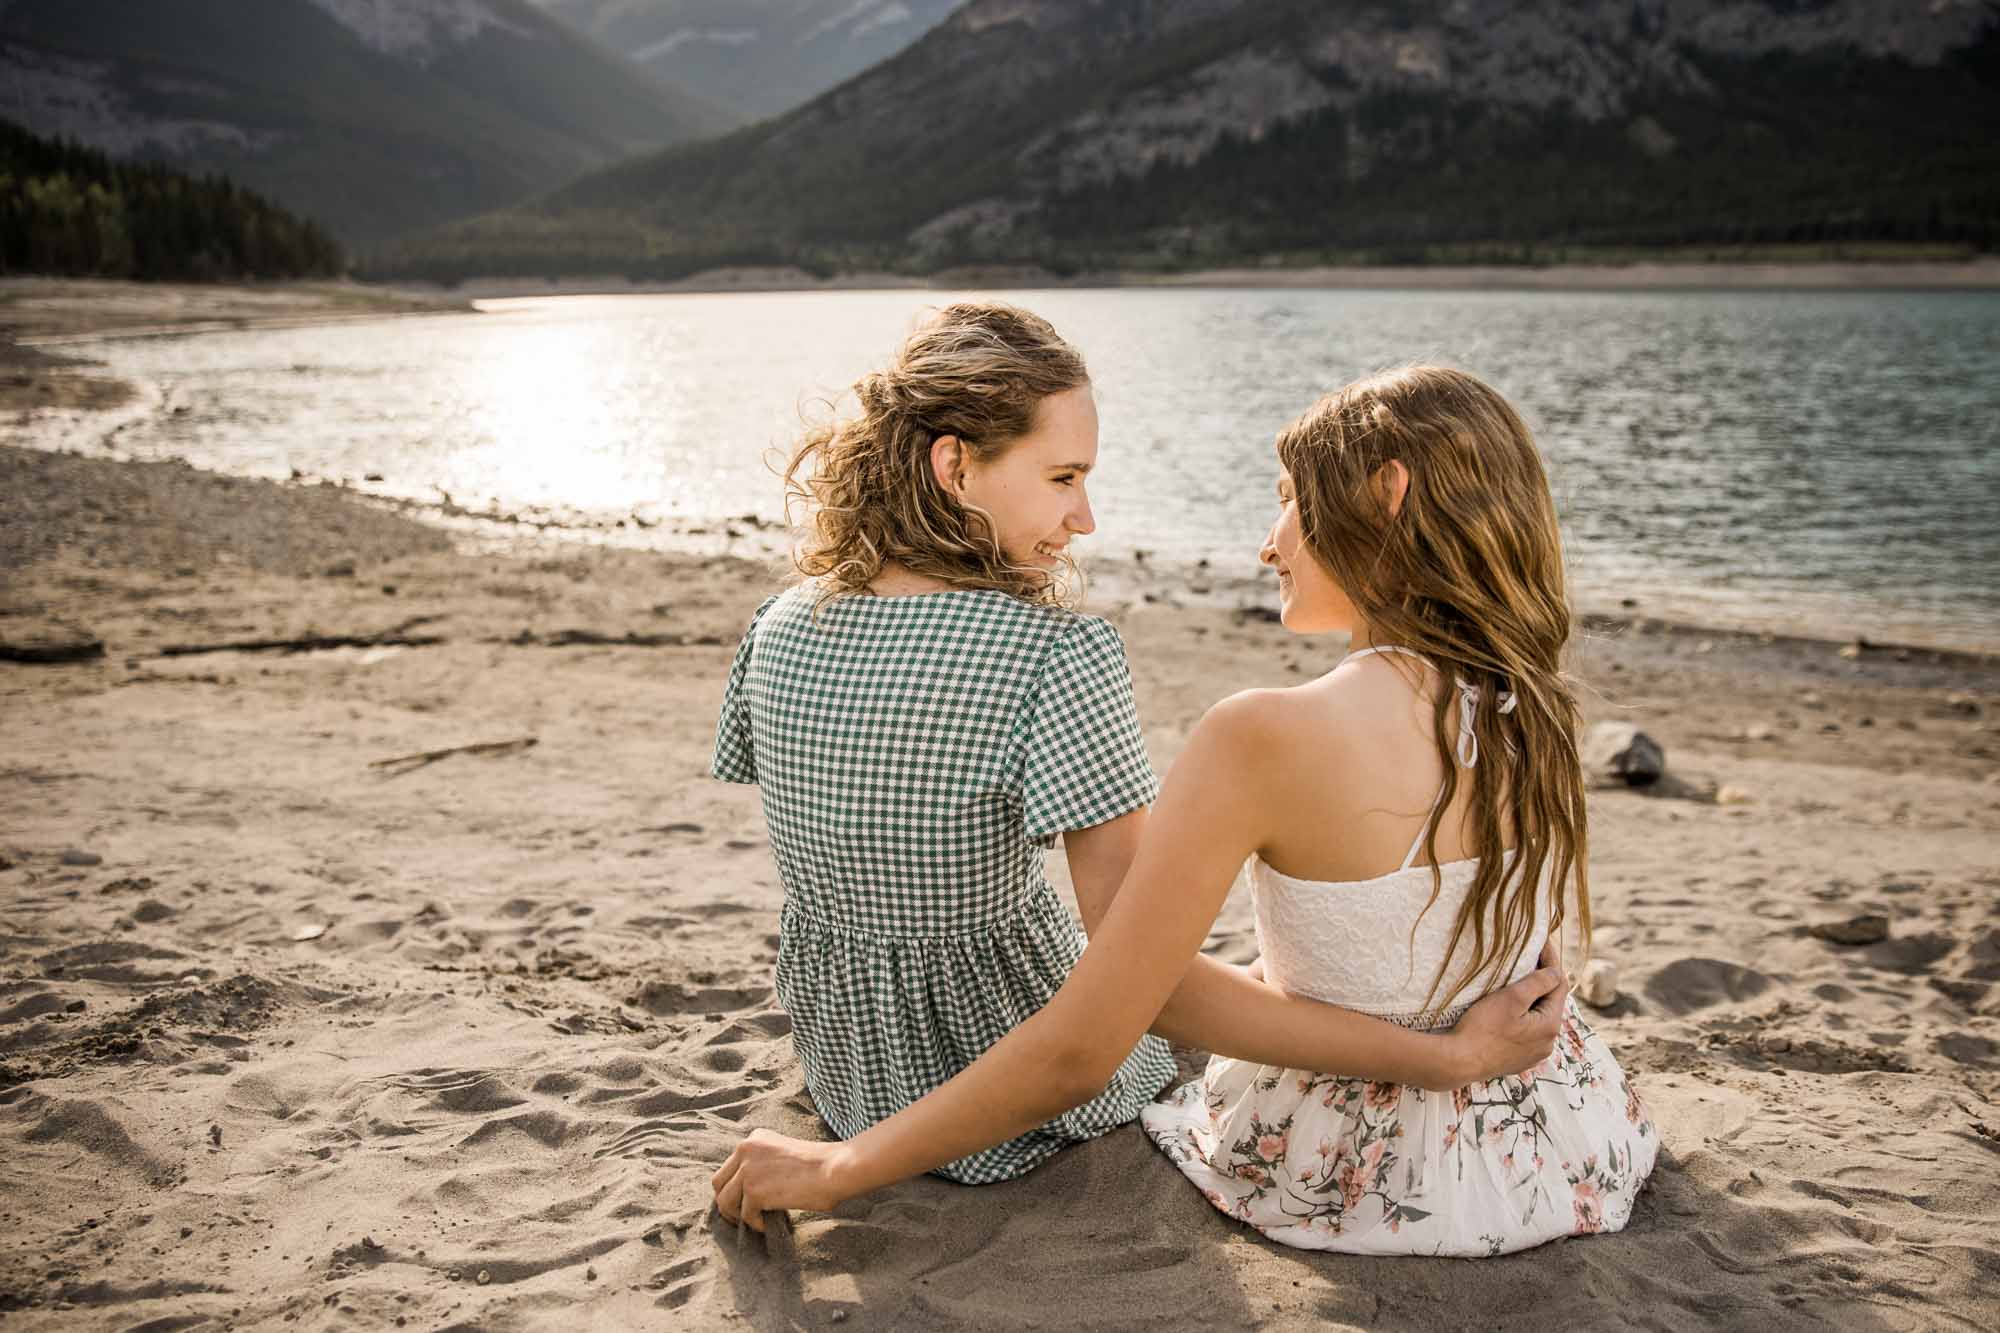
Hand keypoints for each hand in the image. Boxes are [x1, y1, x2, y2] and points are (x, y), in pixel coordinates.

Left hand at [711, 1128, 855, 1233]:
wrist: (836, 1168)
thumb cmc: (821, 1165)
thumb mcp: (784, 1154)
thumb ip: (762, 1165)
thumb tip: (746, 1193)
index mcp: (754, 1138)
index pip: (729, 1167)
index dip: (734, 1188)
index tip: (744, 1203)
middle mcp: (745, 1149)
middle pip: (718, 1183)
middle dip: (728, 1203)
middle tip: (741, 1218)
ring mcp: (748, 1169)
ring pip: (725, 1201)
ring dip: (738, 1217)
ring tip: (757, 1222)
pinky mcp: (754, 1190)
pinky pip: (745, 1215)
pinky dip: (756, 1224)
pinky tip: (770, 1223)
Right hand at [1446, 937, 1569, 1084]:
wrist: (1459, 1061)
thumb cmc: (1483, 1028)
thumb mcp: (1512, 998)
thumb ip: (1538, 982)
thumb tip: (1556, 971)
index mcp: (1550, 1026)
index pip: (1560, 985)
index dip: (1552, 962)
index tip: (1542, 943)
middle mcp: (1548, 1043)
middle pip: (1550, 1003)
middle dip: (1542, 981)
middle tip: (1529, 958)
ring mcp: (1533, 1054)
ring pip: (1539, 1019)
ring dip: (1532, 1001)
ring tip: (1517, 983)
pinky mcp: (1518, 1060)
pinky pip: (1527, 1033)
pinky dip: (1522, 1018)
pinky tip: (1508, 1011)